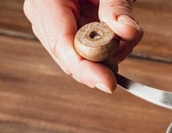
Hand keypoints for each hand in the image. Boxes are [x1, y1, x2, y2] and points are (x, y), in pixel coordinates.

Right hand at [23, 0, 142, 92]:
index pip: (62, 45)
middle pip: (69, 58)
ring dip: (108, 56)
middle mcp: (43, 16)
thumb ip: (118, 7)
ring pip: (79, 59)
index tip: (109, 85)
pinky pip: (84, 52)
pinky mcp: (67, 30)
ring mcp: (53, 25)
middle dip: (102, 63)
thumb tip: (128, 33)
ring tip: (125, 32)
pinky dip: (106, 52)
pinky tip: (118, 39)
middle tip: (126, 50)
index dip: (86, 70)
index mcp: (45, 1)